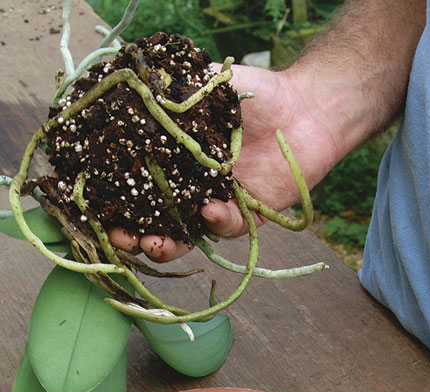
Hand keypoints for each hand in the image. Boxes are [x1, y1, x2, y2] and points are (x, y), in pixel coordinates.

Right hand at [108, 64, 340, 260]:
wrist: (306, 106)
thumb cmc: (257, 95)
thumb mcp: (207, 86)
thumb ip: (173, 95)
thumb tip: (134, 93)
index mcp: (176, 163)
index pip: (139, 191)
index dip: (117, 204)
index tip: (99, 210)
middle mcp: (193, 188)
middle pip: (158, 223)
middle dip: (136, 238)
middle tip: (122, 240)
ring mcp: (221, 203)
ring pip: (190, 236)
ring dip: (171, 244)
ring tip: (156, 243)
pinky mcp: (250, 215)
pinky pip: (229, 226)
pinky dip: (218, 222)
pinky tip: (211, 209)